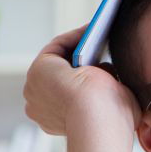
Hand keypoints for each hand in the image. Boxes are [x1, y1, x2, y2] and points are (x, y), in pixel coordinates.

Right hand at [23, 25, 140, 135]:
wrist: (98, 120)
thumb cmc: (112, 121)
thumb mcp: (111, 107)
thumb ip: (109, 93)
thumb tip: (114, 76)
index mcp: (55, 120)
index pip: (70, 93)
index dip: (87, 77)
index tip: (104, 63)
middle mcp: (40, 105)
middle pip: (61, 74)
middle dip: (82, 59)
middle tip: (103, 44)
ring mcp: (36, 88)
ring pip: (59, 60)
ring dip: (79, 45)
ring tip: (100, 33)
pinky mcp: (39, 69)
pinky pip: (57, 46)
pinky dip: (75, 36)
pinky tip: (94, 29)